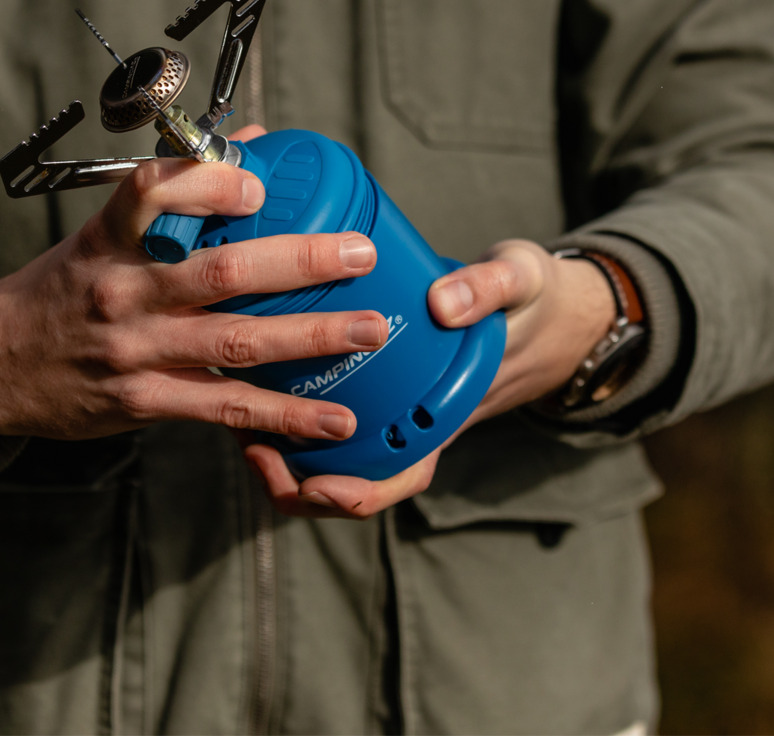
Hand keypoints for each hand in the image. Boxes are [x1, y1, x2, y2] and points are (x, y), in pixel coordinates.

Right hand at [0, 125, 391, 442]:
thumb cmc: (61, 289)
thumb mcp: (102, 232)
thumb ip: (175, 194)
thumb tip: (251, 143)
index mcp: (112, 238)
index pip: (152, 192)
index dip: (209, 183)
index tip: (259, 182)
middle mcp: (125, 291)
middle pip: (222, 271)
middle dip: (299, 262)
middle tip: (359, 254)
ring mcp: (137, 350)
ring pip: (237, 340)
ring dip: (312, 336)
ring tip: (371, 329)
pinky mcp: (146, 401)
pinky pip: (227, 407)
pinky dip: (285, 416)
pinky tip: (334, 418)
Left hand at [244, 239, 614, 518]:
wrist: (534, 301)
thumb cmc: (528, 300)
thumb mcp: (520, 282)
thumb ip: (488, 289)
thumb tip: (443, 303)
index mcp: (447, 418)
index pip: (403, 476)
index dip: (358, 492)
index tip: (320, 485)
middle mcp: (411, 426)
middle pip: (350, 481)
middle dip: (298, 484)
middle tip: (255, 453)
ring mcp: (387, 412)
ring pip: (328, 459)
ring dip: (282, 458)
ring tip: (238, 431)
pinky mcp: (367, 387)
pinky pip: (321, 420)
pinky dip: (284, 418)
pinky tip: (250, 388)